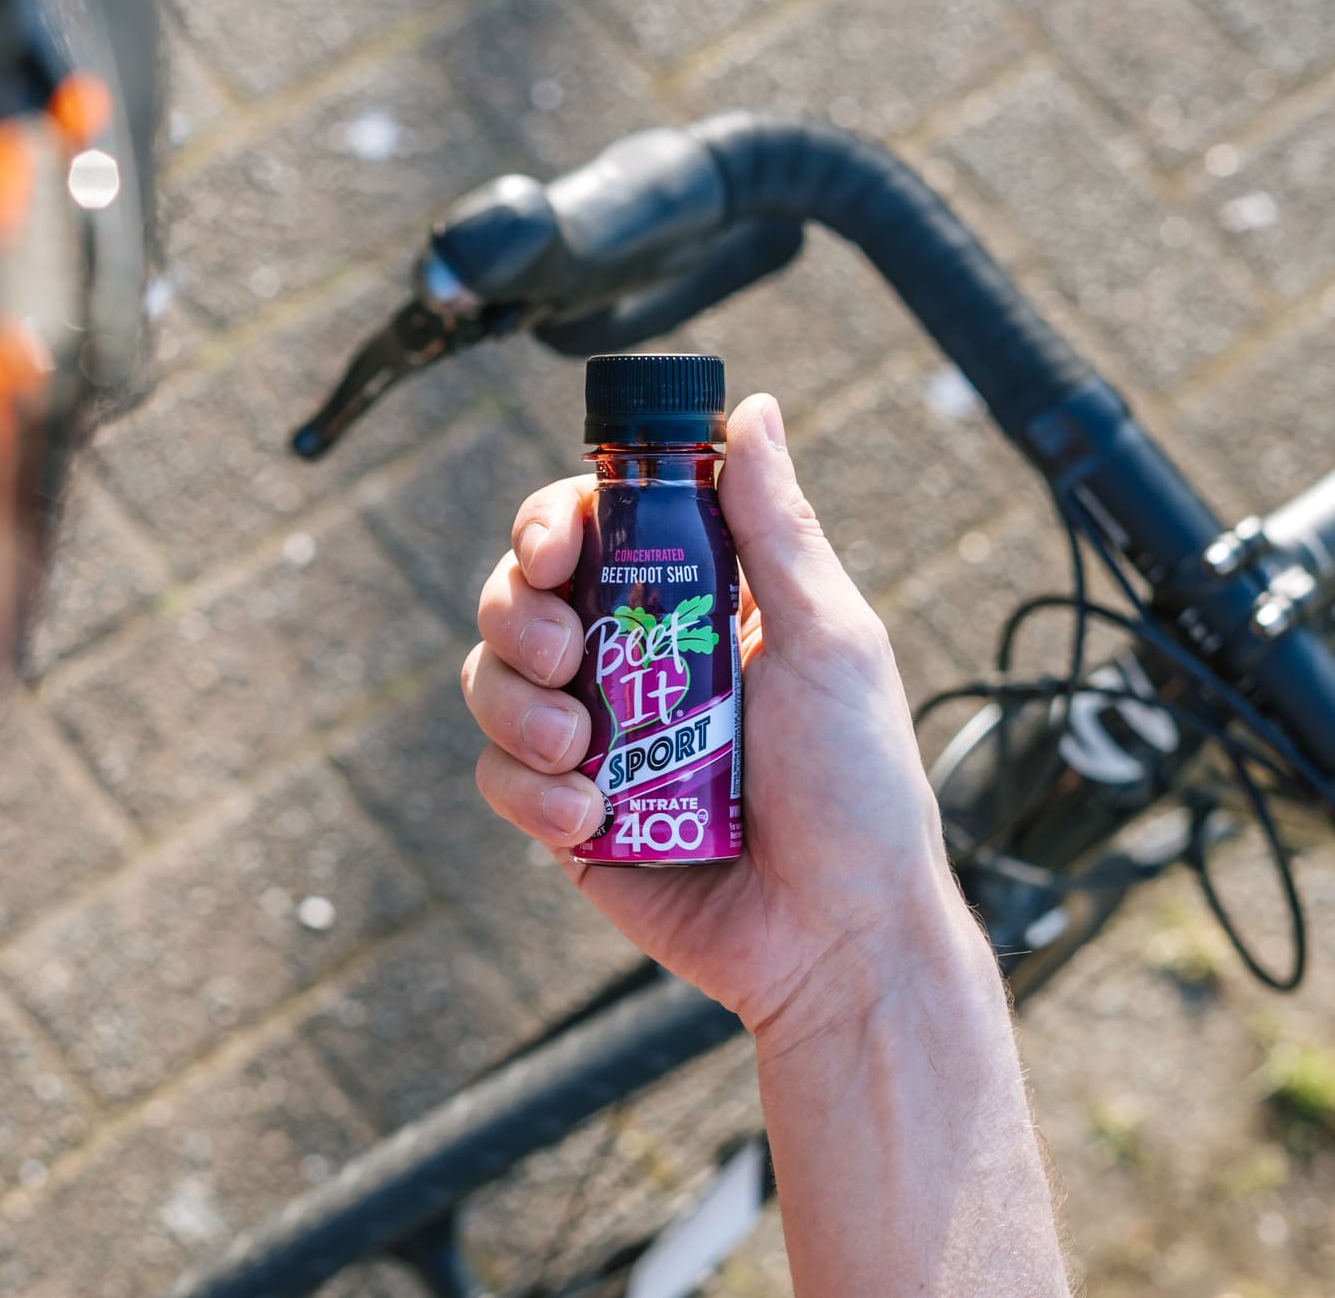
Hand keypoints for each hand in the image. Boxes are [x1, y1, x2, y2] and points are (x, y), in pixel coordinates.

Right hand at [463, 393, 986, 1038]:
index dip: (552, 523)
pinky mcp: (565, 816)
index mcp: (692, 604)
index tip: (557, 549)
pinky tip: (588, 813)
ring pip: (490, 680)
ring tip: (585, 749)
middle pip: (518, 595)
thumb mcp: (829, 640)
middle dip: (518, 613)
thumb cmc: (859, 790)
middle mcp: (629, 661)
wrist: (837, 938)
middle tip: (566, 653)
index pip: (591, 528)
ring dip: (518, 705)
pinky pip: (498, 775)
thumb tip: (751, 409)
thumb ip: (777, 527)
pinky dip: (528, 788)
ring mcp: (592, 739)